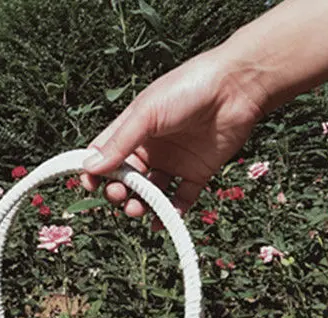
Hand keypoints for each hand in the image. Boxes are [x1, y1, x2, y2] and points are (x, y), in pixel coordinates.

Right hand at [80, 49, 266, 223]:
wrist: (238, 87)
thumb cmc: (189, 88)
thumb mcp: (147, 113)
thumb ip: (119, 143)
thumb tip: (90, 168)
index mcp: (135, 129)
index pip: (106, 155)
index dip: (95, 171)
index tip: (89, 185)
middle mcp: (153, 148)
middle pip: (127, 179)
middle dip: (118, 192)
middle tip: (119, 196)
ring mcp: (174, 162)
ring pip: (151, 193)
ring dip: (141, 206)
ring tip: (138, 210)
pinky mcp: (198, 173)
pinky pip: (180, 200)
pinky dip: (171, 213)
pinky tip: (162, 220)